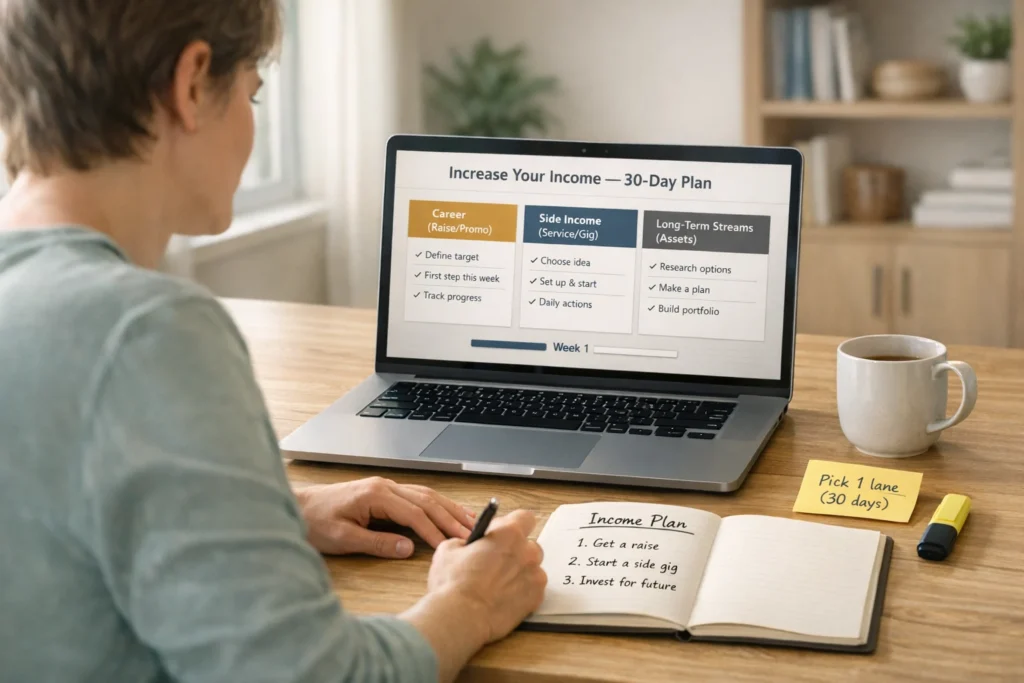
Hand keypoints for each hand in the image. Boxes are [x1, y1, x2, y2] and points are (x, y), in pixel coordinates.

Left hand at [295, 477, 474, 558]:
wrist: (297, 506)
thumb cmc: (315, 522)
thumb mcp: (344, 538)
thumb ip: (378, 543)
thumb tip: (409, 548)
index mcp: (376, 495)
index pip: (415, 513)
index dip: (435, 530)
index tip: (451, 545)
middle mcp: (385, 486)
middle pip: (427, 501)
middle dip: (450, 518)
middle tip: (472, 535)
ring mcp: (386, 486)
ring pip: (426, 495)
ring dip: (448, 509)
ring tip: (470, 522)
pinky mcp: (384, 491)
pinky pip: (417, 496)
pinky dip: (436, 504)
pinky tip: (448, 512)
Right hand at [425, 510, 547, 643]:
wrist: (460, 617)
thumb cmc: (452, 582)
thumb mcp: (448, 549)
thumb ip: (465, 542)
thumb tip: (469, 546)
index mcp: (508, 533)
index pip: (525, 518)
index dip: (512, 525)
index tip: (501, 534)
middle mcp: (527, 551)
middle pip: (530, 545)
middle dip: (516, 551)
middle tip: (498, 563)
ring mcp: (534, 575)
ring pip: (533, 568)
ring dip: (521, 572)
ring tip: (500, 584)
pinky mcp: (536, 598)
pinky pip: (534, 589)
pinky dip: (523, 592)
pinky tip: (505, 598)